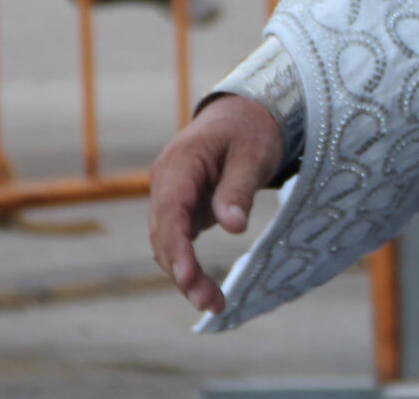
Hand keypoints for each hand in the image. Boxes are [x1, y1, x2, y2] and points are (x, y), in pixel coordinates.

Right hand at [147, 95, 285, 312]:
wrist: (243, 114)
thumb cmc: (251, 130)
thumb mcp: (253, 154)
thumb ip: (239, 189)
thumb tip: (233, 228)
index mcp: (180, 163)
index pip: (170, 211)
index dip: (176, 247)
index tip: (186, 277)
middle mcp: (165, 181)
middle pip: (165, 234)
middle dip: (183, 272)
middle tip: (210, 304)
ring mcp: (168, 195)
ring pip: (167, 243)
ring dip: (185, 275)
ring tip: (214, 304)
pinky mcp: (178, 207)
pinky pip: (177, 240)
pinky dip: (188, 264)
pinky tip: (205, 289)